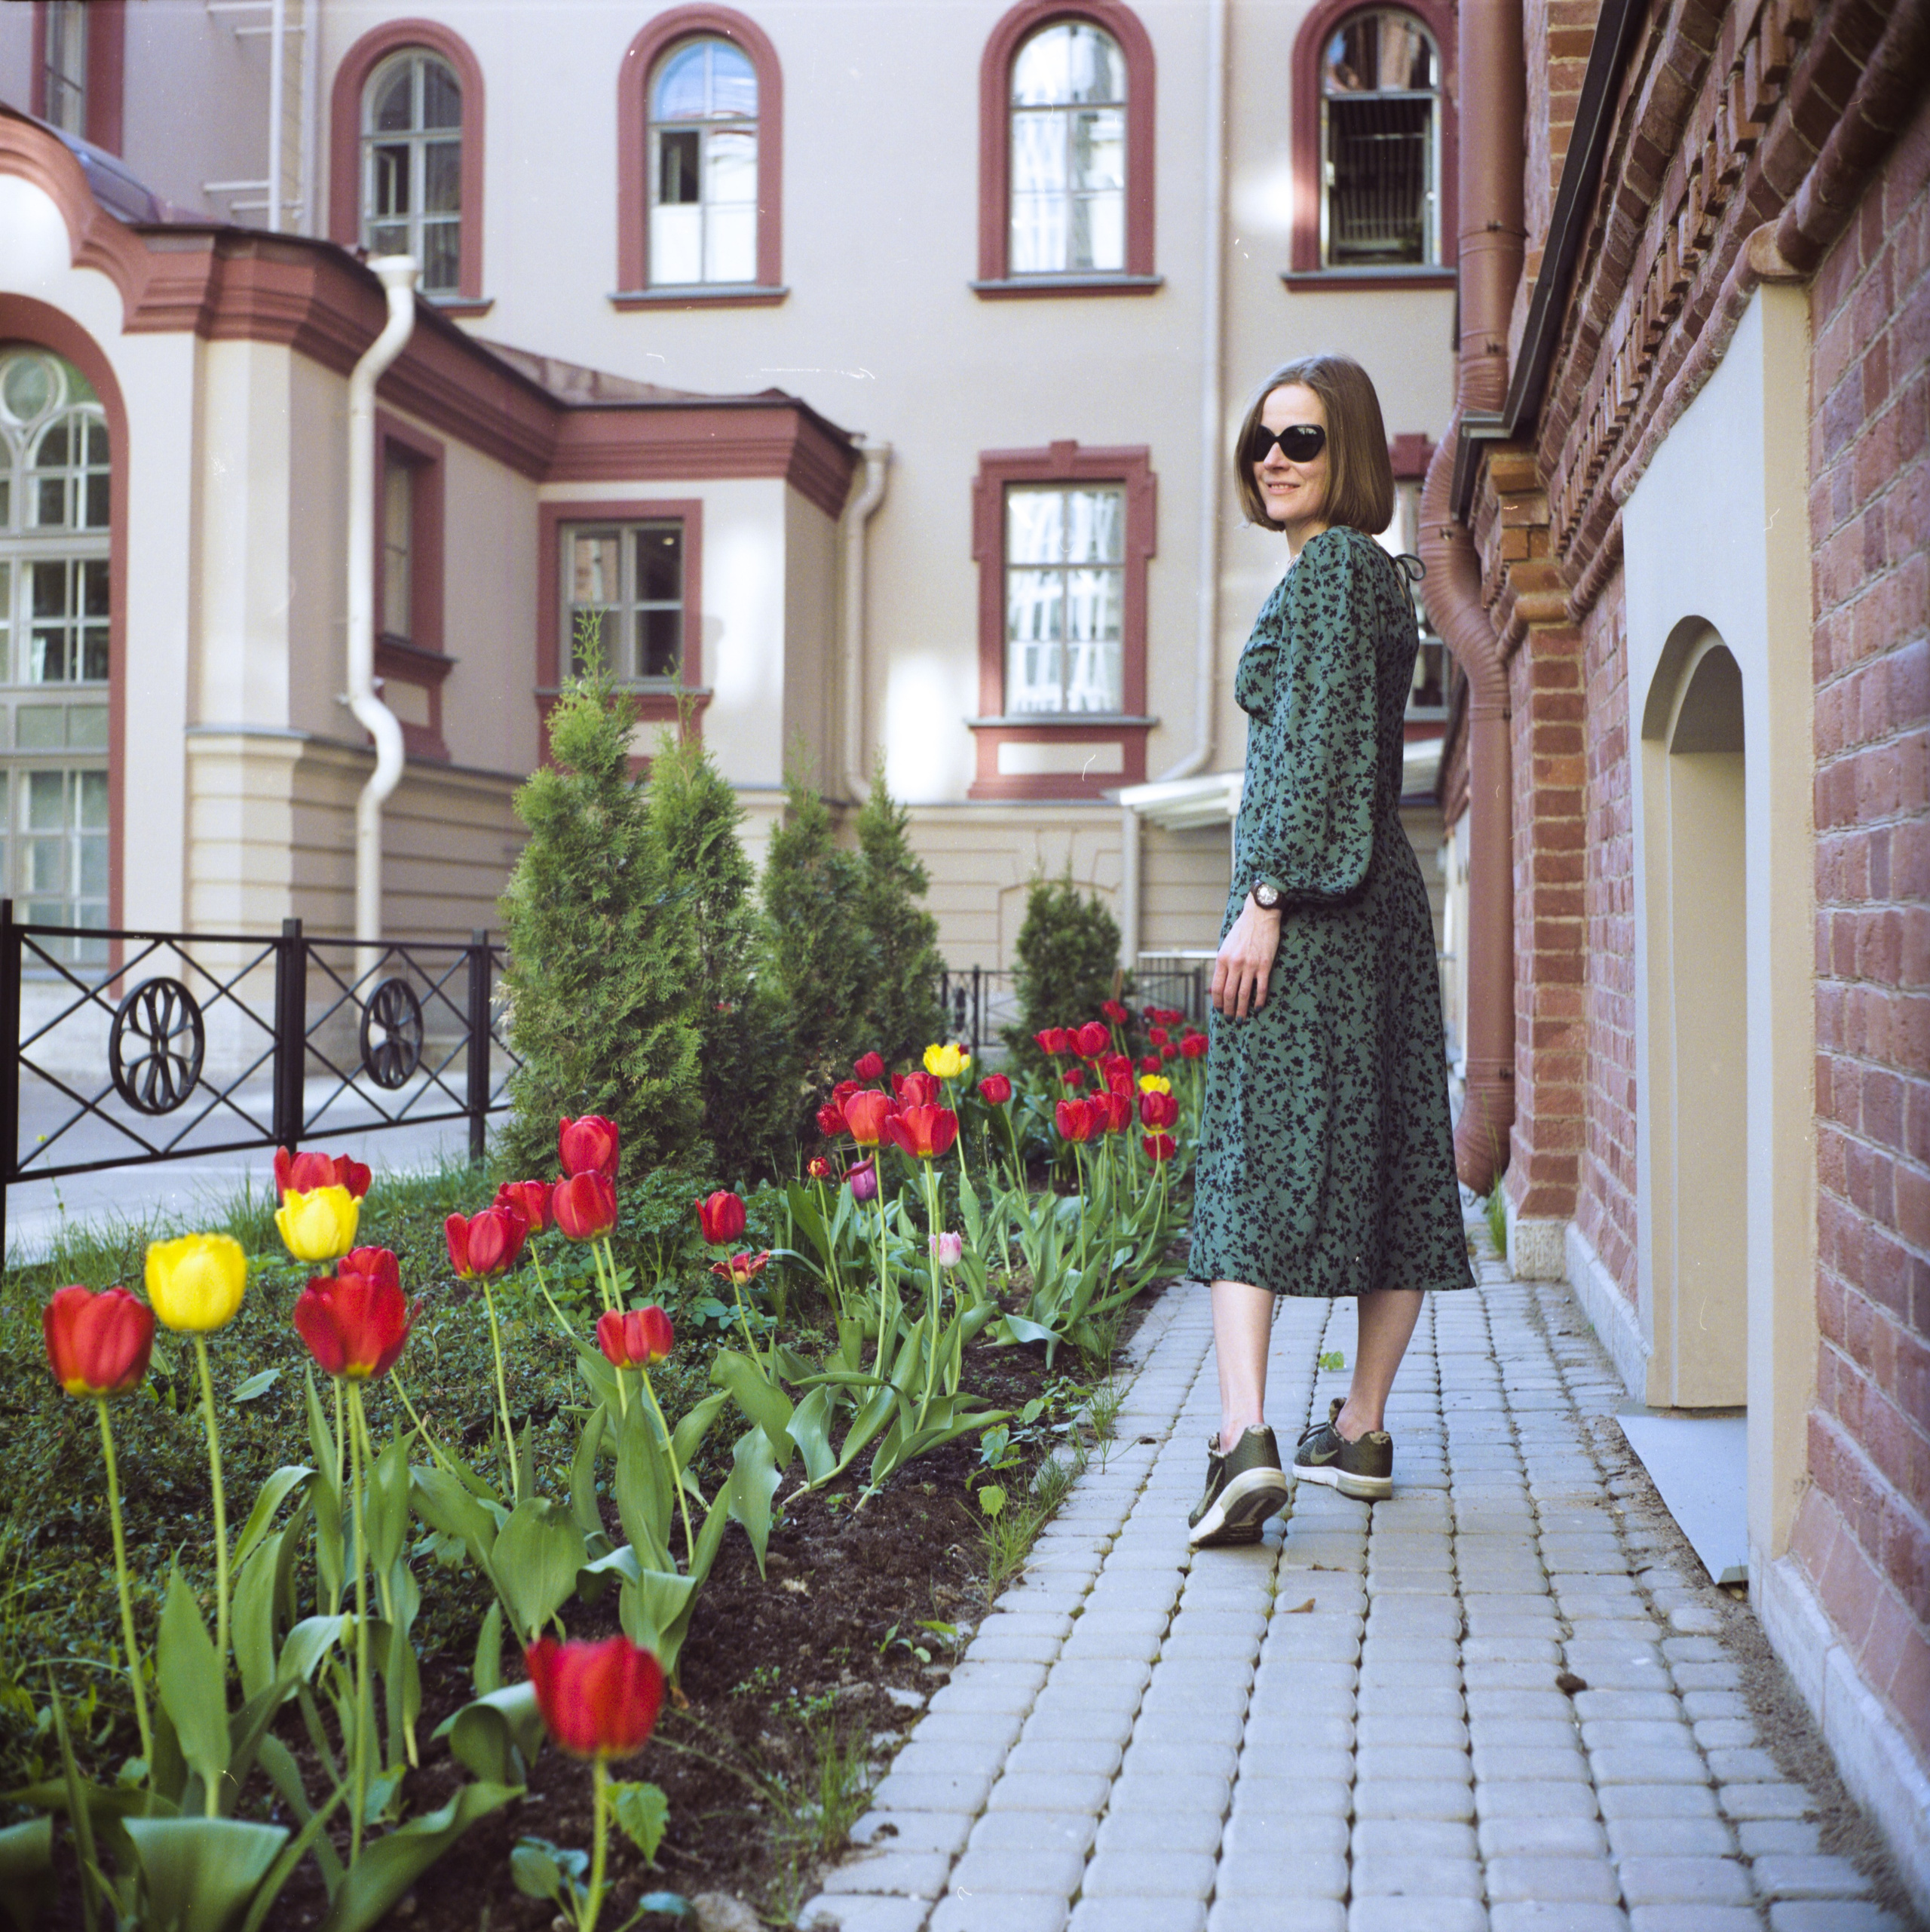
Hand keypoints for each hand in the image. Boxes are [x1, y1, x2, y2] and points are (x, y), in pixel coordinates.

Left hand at [1212, 898, 1281, 1018]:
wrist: (1260, 914)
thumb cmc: (1242, 929)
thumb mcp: (1227, 945)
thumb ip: (1224, 963)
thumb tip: (1221, 982)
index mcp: (1222, 958)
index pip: (1216, 987)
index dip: (1217, 1002)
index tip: (1219, 1010)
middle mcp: (1234, 963)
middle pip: (1228, 994)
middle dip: (1228, 1010)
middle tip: (1230, 1019)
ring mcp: (1250, 965)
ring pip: (1244, 994)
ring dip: (1242, 1010)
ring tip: (1241, 1019)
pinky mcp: (1265, 965)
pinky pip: (1261, 988)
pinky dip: (1258, 1000)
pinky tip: (1257, 1008)